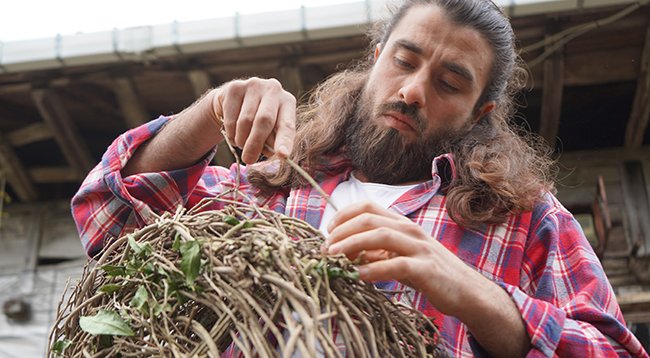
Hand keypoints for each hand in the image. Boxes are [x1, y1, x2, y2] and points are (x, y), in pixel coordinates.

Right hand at [212, 77, 295, 163]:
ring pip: (245, 121)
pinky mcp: (235, 88)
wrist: (233, 103)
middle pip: (264, 120)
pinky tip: (234, 133)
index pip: (287, 124)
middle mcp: (273, 89)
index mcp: (287, 102)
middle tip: (249, 160)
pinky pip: (231, 118)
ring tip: (242, 143)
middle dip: (255, 144)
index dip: (285, 141)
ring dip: (242, 139)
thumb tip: (275, 154)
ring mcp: (253, 85)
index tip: (283, 155)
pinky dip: (231, 133)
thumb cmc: (257, 122)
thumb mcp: (270, 131)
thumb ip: (273, 142)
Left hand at [324, 201, 484, 316]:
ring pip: (380, 236)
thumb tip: (342, 251)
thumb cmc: (429, 273)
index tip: (328, 232)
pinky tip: (358, 275)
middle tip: (325, 248)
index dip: (344, 215)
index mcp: (402, 223)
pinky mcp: (426, 269)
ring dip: (352, 244)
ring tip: (333, 257)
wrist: (466, 291)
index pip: (367, 206)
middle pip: (369, 219)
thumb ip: (375, 251)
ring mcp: (419, 248)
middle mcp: (410, 230)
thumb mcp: (399, 257)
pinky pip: (396, 265)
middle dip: (342, 231)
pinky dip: (374, 269)